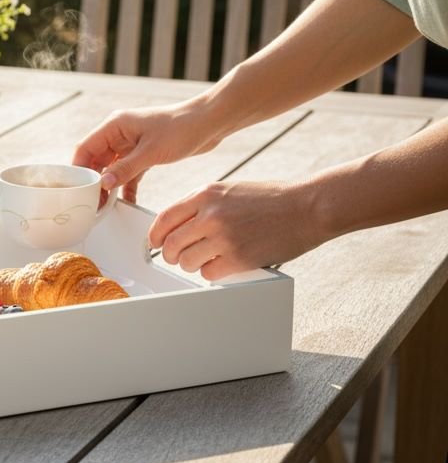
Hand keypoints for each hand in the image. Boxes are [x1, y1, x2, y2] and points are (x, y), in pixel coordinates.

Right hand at [73, 101, 221, 203]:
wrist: (209, 123)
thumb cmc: (181, 128)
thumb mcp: (151, 152)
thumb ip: (125, 169)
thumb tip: (104, 184)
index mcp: (115, 125)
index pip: (86, 148)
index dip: (79, 169)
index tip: (77, 189)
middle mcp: (119, 133)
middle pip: (96, 159)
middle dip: (94, 181)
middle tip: (93, 202)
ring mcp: (131, 144)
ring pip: (112, 168)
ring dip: (110, 185)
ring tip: (106, 206)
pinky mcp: (144, 153)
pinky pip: (129, 172)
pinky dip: (127, 186)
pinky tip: (127, 201)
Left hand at [149, 180, 323, 279]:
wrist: (308, 206)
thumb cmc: (272, 198)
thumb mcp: (230, 189)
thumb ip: (202, 204)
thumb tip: (177, 224)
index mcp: (206, 194)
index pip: (165, 219)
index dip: (155, 235)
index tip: (155, 243)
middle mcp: (210, 214)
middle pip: (170, 244)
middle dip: (170, 254)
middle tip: (178, 257)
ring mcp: (224, 236)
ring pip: (186, 261)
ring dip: (192, 265)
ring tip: (205, 259)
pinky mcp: (239, 257)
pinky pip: (208, 273)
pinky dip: (212, 273)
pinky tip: (222, 265)